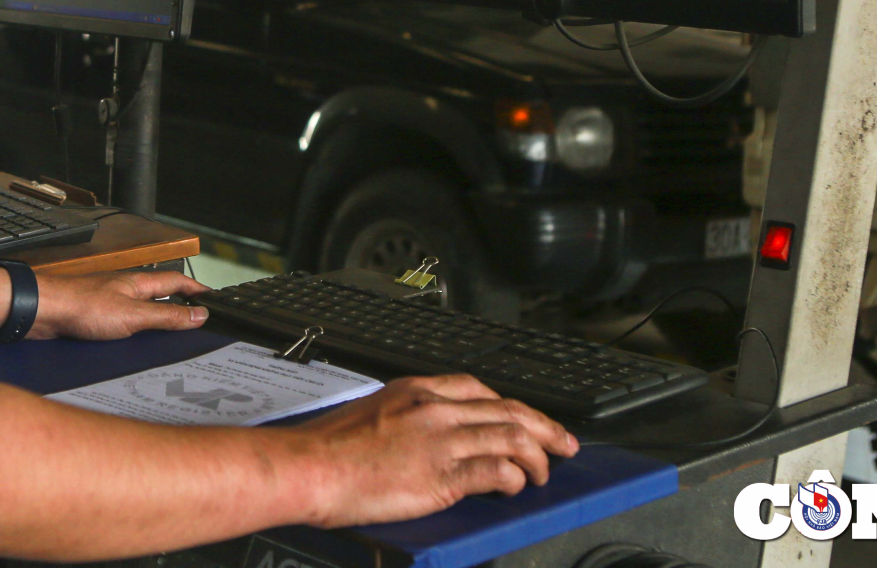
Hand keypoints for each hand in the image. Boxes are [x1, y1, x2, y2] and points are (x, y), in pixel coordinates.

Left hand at [30, 269, 210, 340]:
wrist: (43, 312)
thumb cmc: (81, 306)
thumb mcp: (133, 316)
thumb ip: (167, 316)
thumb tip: (199, 315)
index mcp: (139, 283)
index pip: (177, 282)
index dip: (197, 289)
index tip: (214, 299)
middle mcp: (126, 290)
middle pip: (161, 295)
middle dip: (180, 305)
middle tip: (199, 318)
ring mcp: (111, 302)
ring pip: (143, 309)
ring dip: (159, 319)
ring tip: (174, 335)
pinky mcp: (96, 317)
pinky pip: (126, 323)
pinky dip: (138, 331)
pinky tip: (137, 344)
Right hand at [291, 375, 578, 526]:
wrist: (312, 466)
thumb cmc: (330, 448)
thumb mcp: (373, 414)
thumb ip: (407, 418)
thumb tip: (426, 436)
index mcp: (417, 389)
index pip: (480, 388)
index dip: (511, 405)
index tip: (525, 417)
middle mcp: (435, 408)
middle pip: (508, 409)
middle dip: (544, 426)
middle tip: (564, 442)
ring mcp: (441, 439)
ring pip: (511, 437)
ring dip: (537, 457)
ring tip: (545, 472)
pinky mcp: (443, 474)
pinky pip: (496, 472)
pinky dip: (513, 479)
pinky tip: (516, 487)